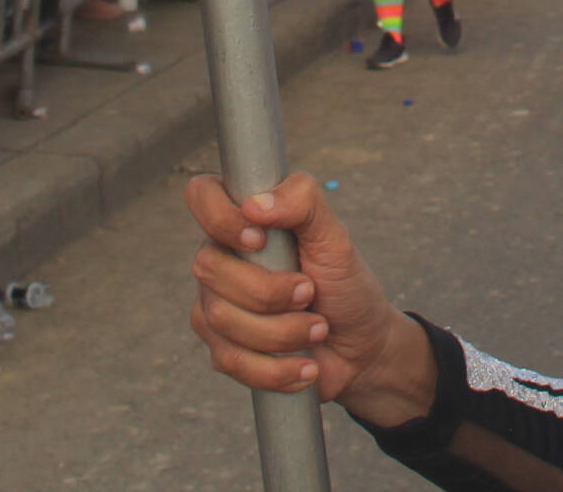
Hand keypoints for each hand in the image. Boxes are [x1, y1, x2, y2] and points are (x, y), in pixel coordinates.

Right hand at [186, 171, 429, 416]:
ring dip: (282, 330)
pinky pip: (231, 360)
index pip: (202, 195)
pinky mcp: (223, 351)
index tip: (260, 239)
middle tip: (309, 291)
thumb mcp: (335, 238)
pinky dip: (277, 368)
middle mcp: (221, 261)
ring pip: (220, 318)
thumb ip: (304, 203)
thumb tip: (255, 204)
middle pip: (207, 267)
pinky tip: (306, 365)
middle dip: (268, 289)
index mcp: (244, 222)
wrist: (360, 346)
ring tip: (318, 327)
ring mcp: (215, 306)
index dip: (221, 218)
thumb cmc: (345, 284)